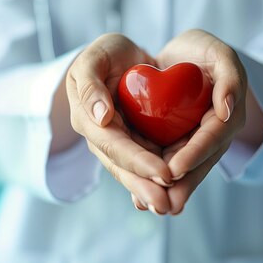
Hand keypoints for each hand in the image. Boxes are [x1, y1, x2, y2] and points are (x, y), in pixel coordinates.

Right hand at [65, 33, 173, 214]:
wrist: (121, 57)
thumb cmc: (105, 54)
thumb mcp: (93, 59)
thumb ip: (90, 86)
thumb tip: (102, 119)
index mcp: (87, 119)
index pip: (113, 146)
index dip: (138, 162)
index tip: (164, 174)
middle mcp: (101, 137)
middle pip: (123, 167)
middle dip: (145, 187)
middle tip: (167, 207)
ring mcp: (117, 143)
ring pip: (133, 171)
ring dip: (151, 191)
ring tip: (172, 207)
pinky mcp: (133, 143)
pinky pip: (146, 162)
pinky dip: (157, 179)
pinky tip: (174, 194)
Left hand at [155, 29, 247, 213]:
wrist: (184, 57)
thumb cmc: (204, 52)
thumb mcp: (221, 55)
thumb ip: (230, 79)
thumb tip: (226, 111)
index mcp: (225, 117)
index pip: (210, 139)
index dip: (193, 155)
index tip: (173, 170)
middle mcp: (209, 136)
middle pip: (195, 164)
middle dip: (180, 185)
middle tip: (164, 205)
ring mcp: (192, 143)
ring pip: (179, 170)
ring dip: (165, 190)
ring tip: (148, 206)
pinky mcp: (175, 144)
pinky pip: (164, 163)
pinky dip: (152, 179)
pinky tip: (137, 198)